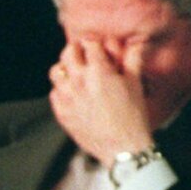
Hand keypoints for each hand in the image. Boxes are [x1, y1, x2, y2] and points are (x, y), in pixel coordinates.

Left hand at [48, 39, 154, 167]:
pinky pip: (54, 93)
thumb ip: (134, 59)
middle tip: (85, 55)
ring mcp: (67, 97)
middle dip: (77, 50)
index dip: (96, 42)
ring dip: (66, 68)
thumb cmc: (132, 116)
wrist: (122, 147)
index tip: (99, 46)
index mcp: (99, 70)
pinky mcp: (62, 113)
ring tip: (76, 72)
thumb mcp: (136, 83)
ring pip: (55, 71)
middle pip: (68, 52)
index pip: (89, 43)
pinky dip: (61, 89)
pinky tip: (73, 93)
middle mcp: (79, 81)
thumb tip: (136, 43)